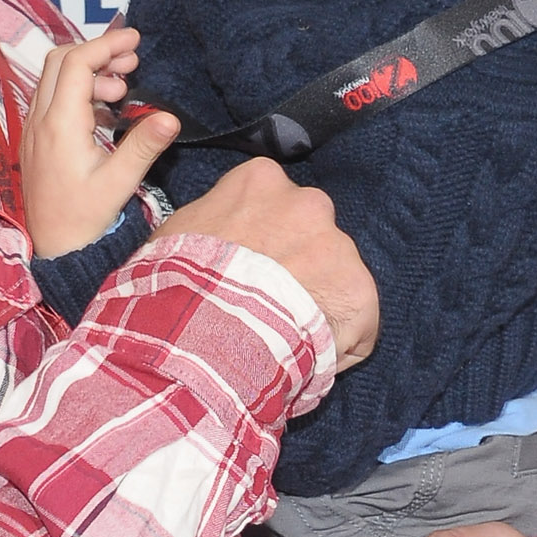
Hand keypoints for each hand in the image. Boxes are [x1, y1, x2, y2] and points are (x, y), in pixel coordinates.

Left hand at [20, 25, 180, 256]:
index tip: (135, 39)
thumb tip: (170, 117)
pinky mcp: (37, 140)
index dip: (106, 44)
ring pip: (55, 79)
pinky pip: (53, 100)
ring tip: (124, 90)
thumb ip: (143, 146)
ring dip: (89, 73)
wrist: (55, 250)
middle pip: (60, 62)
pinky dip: (79, 92)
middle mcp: (40, 121)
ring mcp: (34, 130)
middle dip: (97, 52)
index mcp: (59, 125)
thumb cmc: (84, 220)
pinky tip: (107, 112)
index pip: (76, 64)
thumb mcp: (119, 183)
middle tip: (132, 61)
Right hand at [154, 159, 379, 368]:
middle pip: (311, 234)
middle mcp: (308, 202)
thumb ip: (207, 222)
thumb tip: (207, 235)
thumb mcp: (175, 234)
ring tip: (284, 334)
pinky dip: (340, 340)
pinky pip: (358, 321)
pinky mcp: (361, 292)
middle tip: (267, 302)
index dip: (262, 238)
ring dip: (317, 300)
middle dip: (297, 264)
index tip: (247, 266)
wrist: (203, 330)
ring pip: (335, 275)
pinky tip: (307, 355)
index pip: (272, 202)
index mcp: (260, 180)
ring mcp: (338, 246)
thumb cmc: (177, 282)